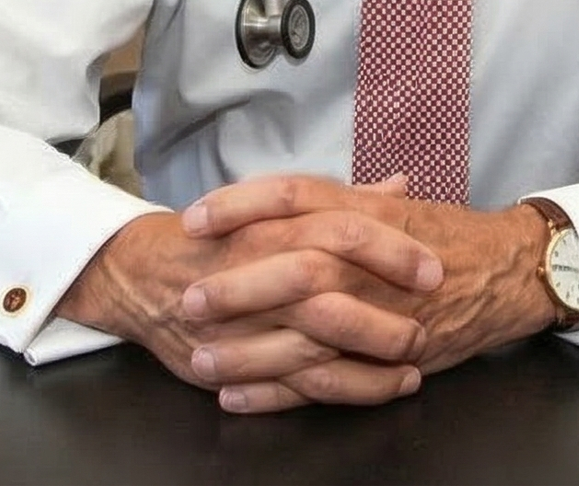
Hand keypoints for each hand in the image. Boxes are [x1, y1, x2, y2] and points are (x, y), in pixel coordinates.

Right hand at [57, 175, 446, 411]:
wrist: (145, 274)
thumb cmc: (224, 238)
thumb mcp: (281, 208)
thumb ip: (344, 200)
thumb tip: (400, 187)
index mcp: (273, 225)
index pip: (340, 228)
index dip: (391, 248)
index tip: (433, 265)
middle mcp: (258, 270)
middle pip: (328, 287)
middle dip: (384, 307)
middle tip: (430, 319)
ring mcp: (246, 321)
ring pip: (316, 343)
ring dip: (372, 354)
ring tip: (418, 358)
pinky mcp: (236, 362)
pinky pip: (298, 384)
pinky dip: (345, 390)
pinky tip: (385, 386)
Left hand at [178, 176, 554, 410]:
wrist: (505, 273)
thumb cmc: (445, 236)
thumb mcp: (391, 207)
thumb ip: (338, 200)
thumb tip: (283, 195)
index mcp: (364, 213)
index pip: (293, 196)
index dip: (239, 206)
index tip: (194, 219)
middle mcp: (368, 261)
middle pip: (292, 265)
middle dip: (236, 285)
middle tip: (188, 297)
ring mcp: (378, 313)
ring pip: (305, 333)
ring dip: (247, 350)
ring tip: (199, 358)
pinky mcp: (385, 358)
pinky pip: (325, 382)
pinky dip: (278, 393)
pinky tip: (237, 396)